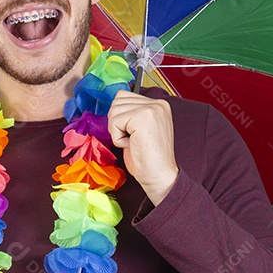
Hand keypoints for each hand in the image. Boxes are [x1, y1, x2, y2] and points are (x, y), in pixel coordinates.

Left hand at [106, 90, 178, 205]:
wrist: (159, 176)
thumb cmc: (147, 158)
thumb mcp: (139, 129)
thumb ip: (131, 113)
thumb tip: (113, 106)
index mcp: (158, 104)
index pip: (123, 96)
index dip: (120, 117)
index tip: (133, 134)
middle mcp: (158, 103)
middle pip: (117, 101)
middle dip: (117, 123)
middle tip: (133, 139)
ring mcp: (152, 108)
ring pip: (114, 111)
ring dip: (117, 131)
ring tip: (133, 141)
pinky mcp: (143, 117)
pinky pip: (114, 122)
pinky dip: (118, 138)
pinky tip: (133, 145)